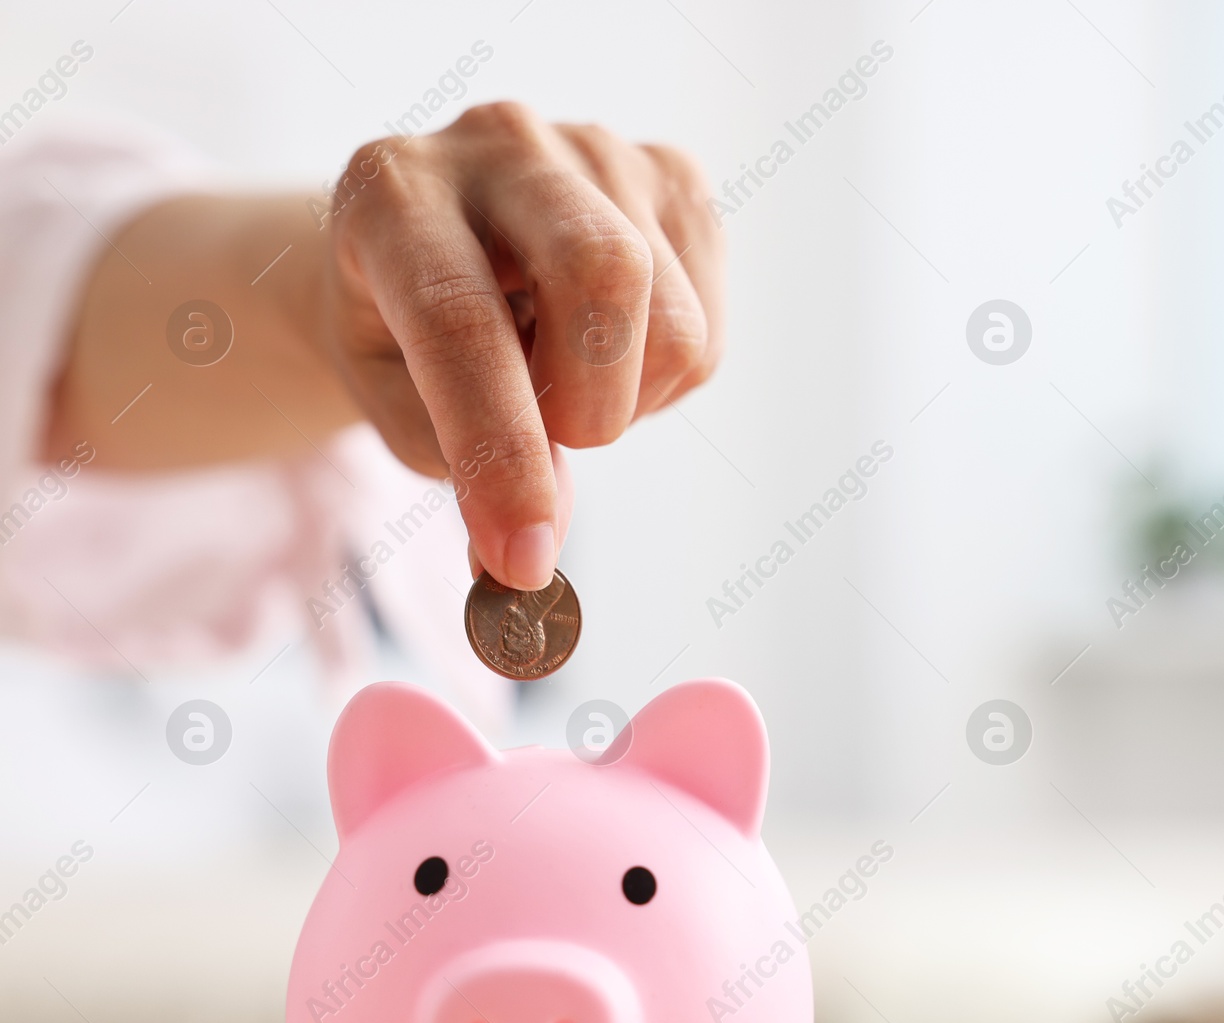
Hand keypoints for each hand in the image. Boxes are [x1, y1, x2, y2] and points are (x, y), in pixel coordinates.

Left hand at [322, 102, 723, 589]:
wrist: (432, 244)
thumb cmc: (403, 333)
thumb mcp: (399, 405)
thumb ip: (462, 470)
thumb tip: (531, 560)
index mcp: (394, 192)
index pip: (460, 320)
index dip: (498, 447)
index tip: (520, 554)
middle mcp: (500, 142)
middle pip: (603, 272)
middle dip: (591, 404)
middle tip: (557, 441)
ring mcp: (599, 148)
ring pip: (673, 321)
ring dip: (626, 403)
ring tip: (567, 385)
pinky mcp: (674, 178)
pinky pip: (709, 325)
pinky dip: (665, 381)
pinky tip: (610, 354)